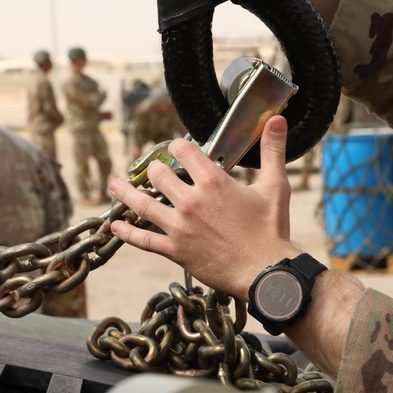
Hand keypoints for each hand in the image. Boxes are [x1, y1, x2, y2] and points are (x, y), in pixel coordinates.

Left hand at [109, 114, 299, 299]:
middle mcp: (191, 201)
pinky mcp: (175, 251)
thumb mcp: (276, 186)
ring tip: (114, 185)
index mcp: (213, 182)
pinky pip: (144, 240)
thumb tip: (277, 120)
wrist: (266, 272)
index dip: (177, 145)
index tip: (176, 147)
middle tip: (152, 169)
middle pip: (159, 174)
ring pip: (142, 204)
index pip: (183, 150)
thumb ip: (273, 150)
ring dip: (125, 192)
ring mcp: (180, 227)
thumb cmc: (272, 230)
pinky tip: (115, 226)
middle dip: (155, 168)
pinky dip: (126, 233)